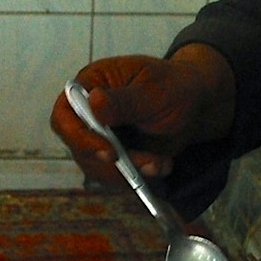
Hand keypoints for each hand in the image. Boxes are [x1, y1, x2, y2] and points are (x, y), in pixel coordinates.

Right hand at [51, 48, 234, 185]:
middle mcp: (88, 111)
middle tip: (145, 164)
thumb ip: (124, 100)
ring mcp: (99, 135)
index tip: (108, 151)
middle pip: (78, 147)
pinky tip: (160, 165)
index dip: (79, 136)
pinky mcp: (113, 155)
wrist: (196, 106)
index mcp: (91, 83)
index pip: (65, 114)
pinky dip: (137, 177)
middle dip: (111, 162)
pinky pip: (114, 175)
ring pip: (95, 166)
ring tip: (159, 164)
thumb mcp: (154, 90)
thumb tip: (93, 101)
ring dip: (127, 172)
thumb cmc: (175, 87)